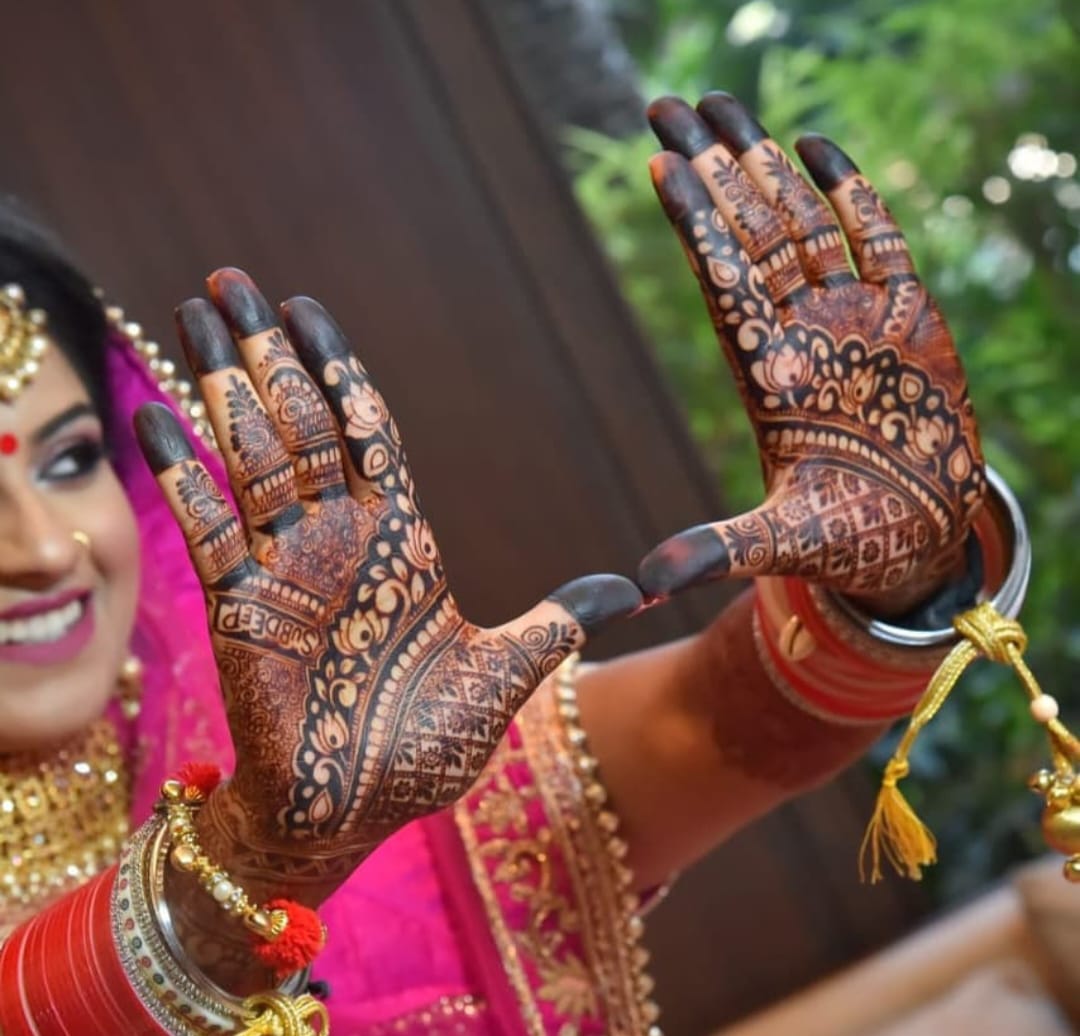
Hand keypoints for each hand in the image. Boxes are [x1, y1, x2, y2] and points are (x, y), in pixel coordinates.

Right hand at [134, 269, 639, 895]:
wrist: (352, 811)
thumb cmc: (423, 751)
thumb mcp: (505, 677)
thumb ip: (558, 624)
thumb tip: (637, 591)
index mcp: (401, 543)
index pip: (368, 434)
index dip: (339, 371)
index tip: (309, 313)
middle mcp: (339, 540)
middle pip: (301, 424)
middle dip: (267, 354)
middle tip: (232, 281)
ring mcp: (285, 568)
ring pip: (251, 456)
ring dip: (222, 386)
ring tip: (193, 313)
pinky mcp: (239, 607)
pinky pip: (207, 528)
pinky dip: (182, 475)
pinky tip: (155, 416)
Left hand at [637, 93, 984, 610]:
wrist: (914, 536)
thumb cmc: (845, 542)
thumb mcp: (778, 543)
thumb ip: (718, 549)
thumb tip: (649, 581)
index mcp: (768, 377)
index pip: (723, 286)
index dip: (695, 227)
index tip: (660, 168)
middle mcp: (802, 336)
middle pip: (748, 236)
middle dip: (711, 170)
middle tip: (669, 104)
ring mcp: (853, 321)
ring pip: (800, 225)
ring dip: (763, 166)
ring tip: (723, 106)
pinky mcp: (907, 319)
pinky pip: (876, 240)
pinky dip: (851, 193)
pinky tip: (813, 144)